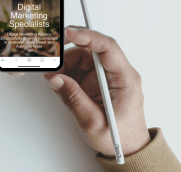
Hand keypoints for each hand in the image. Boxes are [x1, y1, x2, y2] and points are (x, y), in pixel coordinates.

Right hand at [45, 27, 150, 156]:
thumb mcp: (93, 122)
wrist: (127, 148)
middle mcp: (116, 73)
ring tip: (54, 78)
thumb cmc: (119, 136)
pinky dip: (66, 72)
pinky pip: (78, 68)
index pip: (107, 48)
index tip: (69, 33)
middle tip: (53, 62)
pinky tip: (59, 81)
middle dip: (69, 55)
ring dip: (65, 65)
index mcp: (125, 79)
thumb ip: (74, 99)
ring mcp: (105, 76)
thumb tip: (56, 79)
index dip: (88, 37)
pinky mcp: (96, 81)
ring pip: (82, 58)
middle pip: (91, 51)